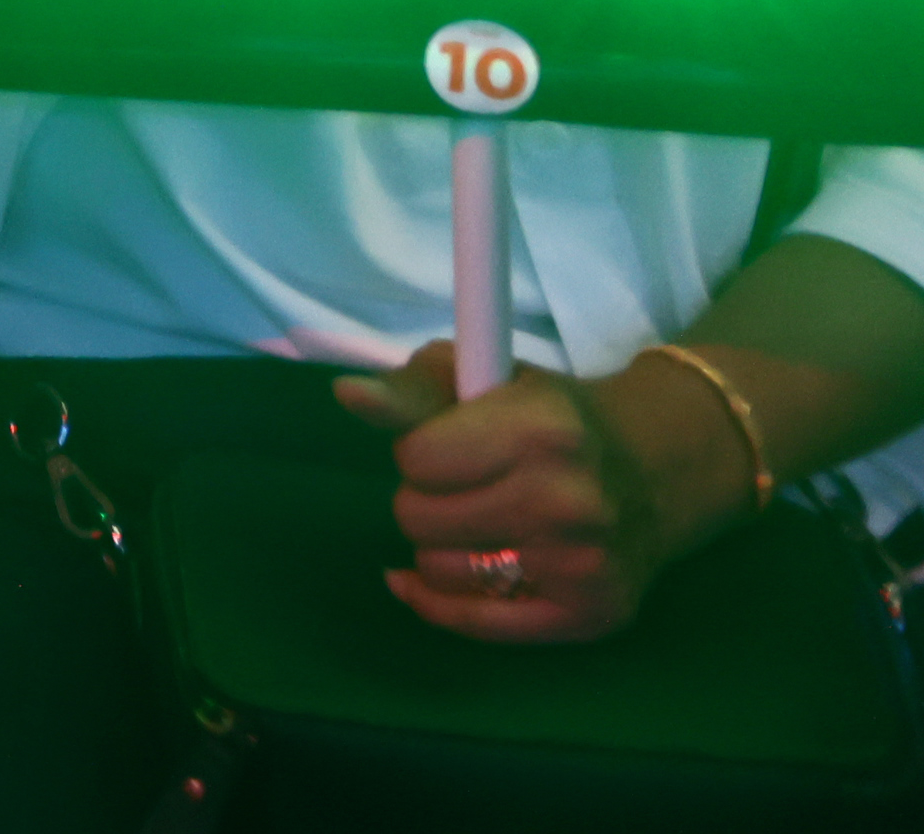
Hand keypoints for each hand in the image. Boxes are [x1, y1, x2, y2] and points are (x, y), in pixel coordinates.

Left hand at [337, 345, 705, 641]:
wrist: (654, 469)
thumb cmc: (549, 417)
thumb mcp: (483, 378)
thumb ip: (412, 391)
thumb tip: (349, 396)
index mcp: (542, 429)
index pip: (416, 460)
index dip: (419, 451)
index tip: (449, 446)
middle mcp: (569, 501)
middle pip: (420, 519)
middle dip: (426, 500)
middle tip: (466, 486)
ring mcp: (584, 564)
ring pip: (441, 572)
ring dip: (441, 548)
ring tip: (479, 522)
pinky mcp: (592, 614)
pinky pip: (478, 625)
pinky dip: (439, 603)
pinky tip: (424, 581)